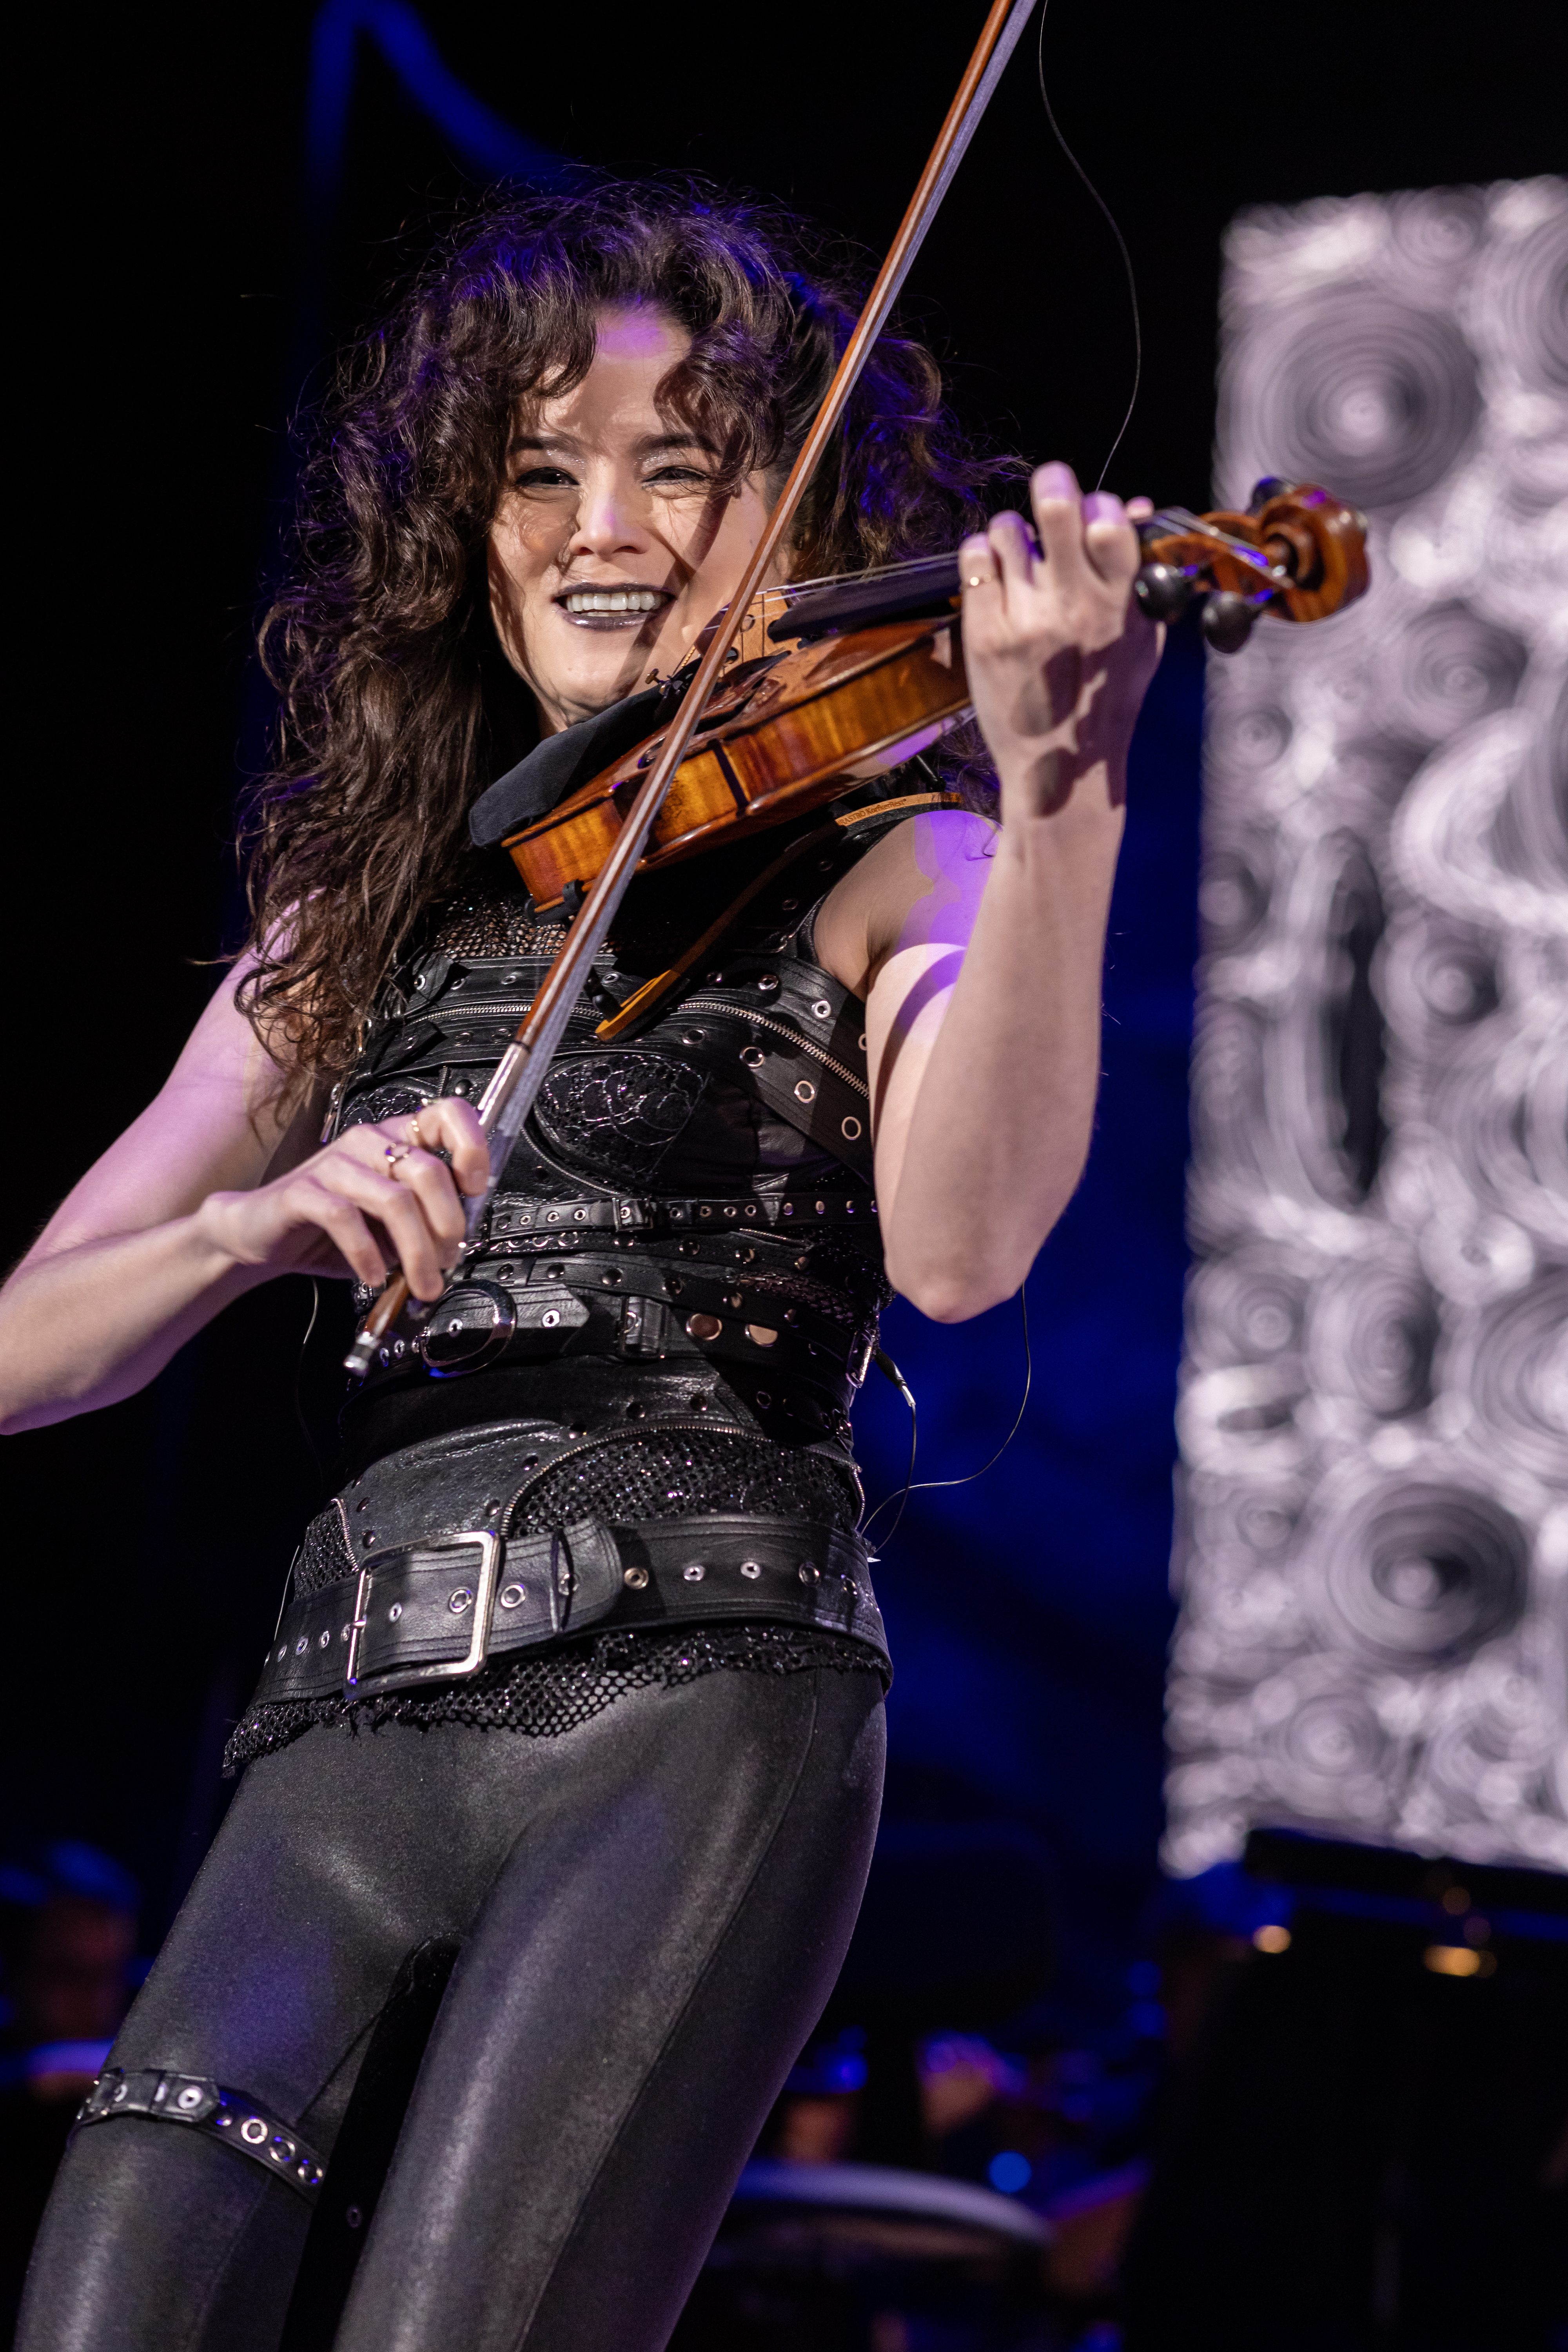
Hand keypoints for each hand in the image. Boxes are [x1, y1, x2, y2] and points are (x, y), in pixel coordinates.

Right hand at [194, 1099, 489, 1300]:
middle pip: (429, 1172)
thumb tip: (458, 1245)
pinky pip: (347, 1219)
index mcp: (396, 1139)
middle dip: (448, 1227)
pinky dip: (368, 1255)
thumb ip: (424, 1223)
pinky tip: (372, 1277)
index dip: (472, 1146)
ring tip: (420, 1283)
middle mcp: (368, 1141)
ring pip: (395, 1201)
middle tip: (446, 1264)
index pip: (447, 1114)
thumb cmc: (332, 1230)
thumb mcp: (390, 1225)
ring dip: (416, 1252)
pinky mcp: (303, 1191)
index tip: (476, 1188)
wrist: (261, 1236)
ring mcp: (334, 1163)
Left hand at [959, 461, 1161, 821]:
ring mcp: (1025, 619)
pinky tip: (994, 576)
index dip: (1098, 504)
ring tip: (1020, 556)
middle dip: (1052, 484)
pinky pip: (973, 560)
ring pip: (1007, 529)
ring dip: (1013, 532)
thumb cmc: (1106, 701)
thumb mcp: (1141, 640)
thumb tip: (1138, 507)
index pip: (1109, 519)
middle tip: (1050, 489)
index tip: (1093, 518)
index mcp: (1119, 605)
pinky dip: (981, 556)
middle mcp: (1073, 606)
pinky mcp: (984, 633)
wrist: (1061, 771)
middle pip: (1057, 507)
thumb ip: (1144, 575)